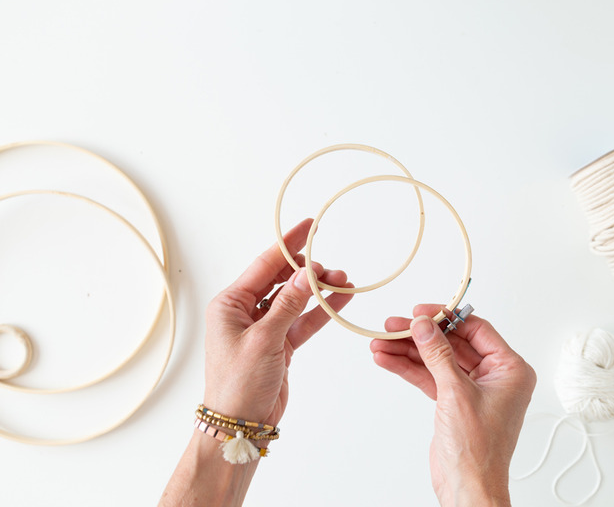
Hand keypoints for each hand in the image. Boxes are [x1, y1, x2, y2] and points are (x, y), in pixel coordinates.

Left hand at [203, 218, 352, 426]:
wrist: (240, 425)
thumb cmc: (239, 384)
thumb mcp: (264, 340)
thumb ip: (288, 305)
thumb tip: (305, 275)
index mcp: (230, 304)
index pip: (264, 265)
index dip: (289, 245)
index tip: (309, 226)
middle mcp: (245, 312)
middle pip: (282, 280)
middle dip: (309, 271)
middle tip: (333, 270)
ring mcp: (264, 328)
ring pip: (296, 300)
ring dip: (319, 291)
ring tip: (345, 283)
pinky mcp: (279, 344)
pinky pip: (303, 321)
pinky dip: (321, 311)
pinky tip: (341, 300)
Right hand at [370, 305, 535, 506]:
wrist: (467, 487)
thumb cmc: (479, 450)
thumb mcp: (456, 392)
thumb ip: (438, 355)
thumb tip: (424, 326)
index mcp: (510, 369)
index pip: (476, 330)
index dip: (447, 318)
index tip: (421, 312)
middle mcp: (494, 376)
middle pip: (452, 343)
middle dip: (420, 336)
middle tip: (394, 326)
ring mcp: (472, 389)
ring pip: (436, 360)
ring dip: (408, 352)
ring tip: (381, 343)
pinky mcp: (453, 402)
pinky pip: (429, 377)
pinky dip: (409, 369)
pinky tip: (388, 360)